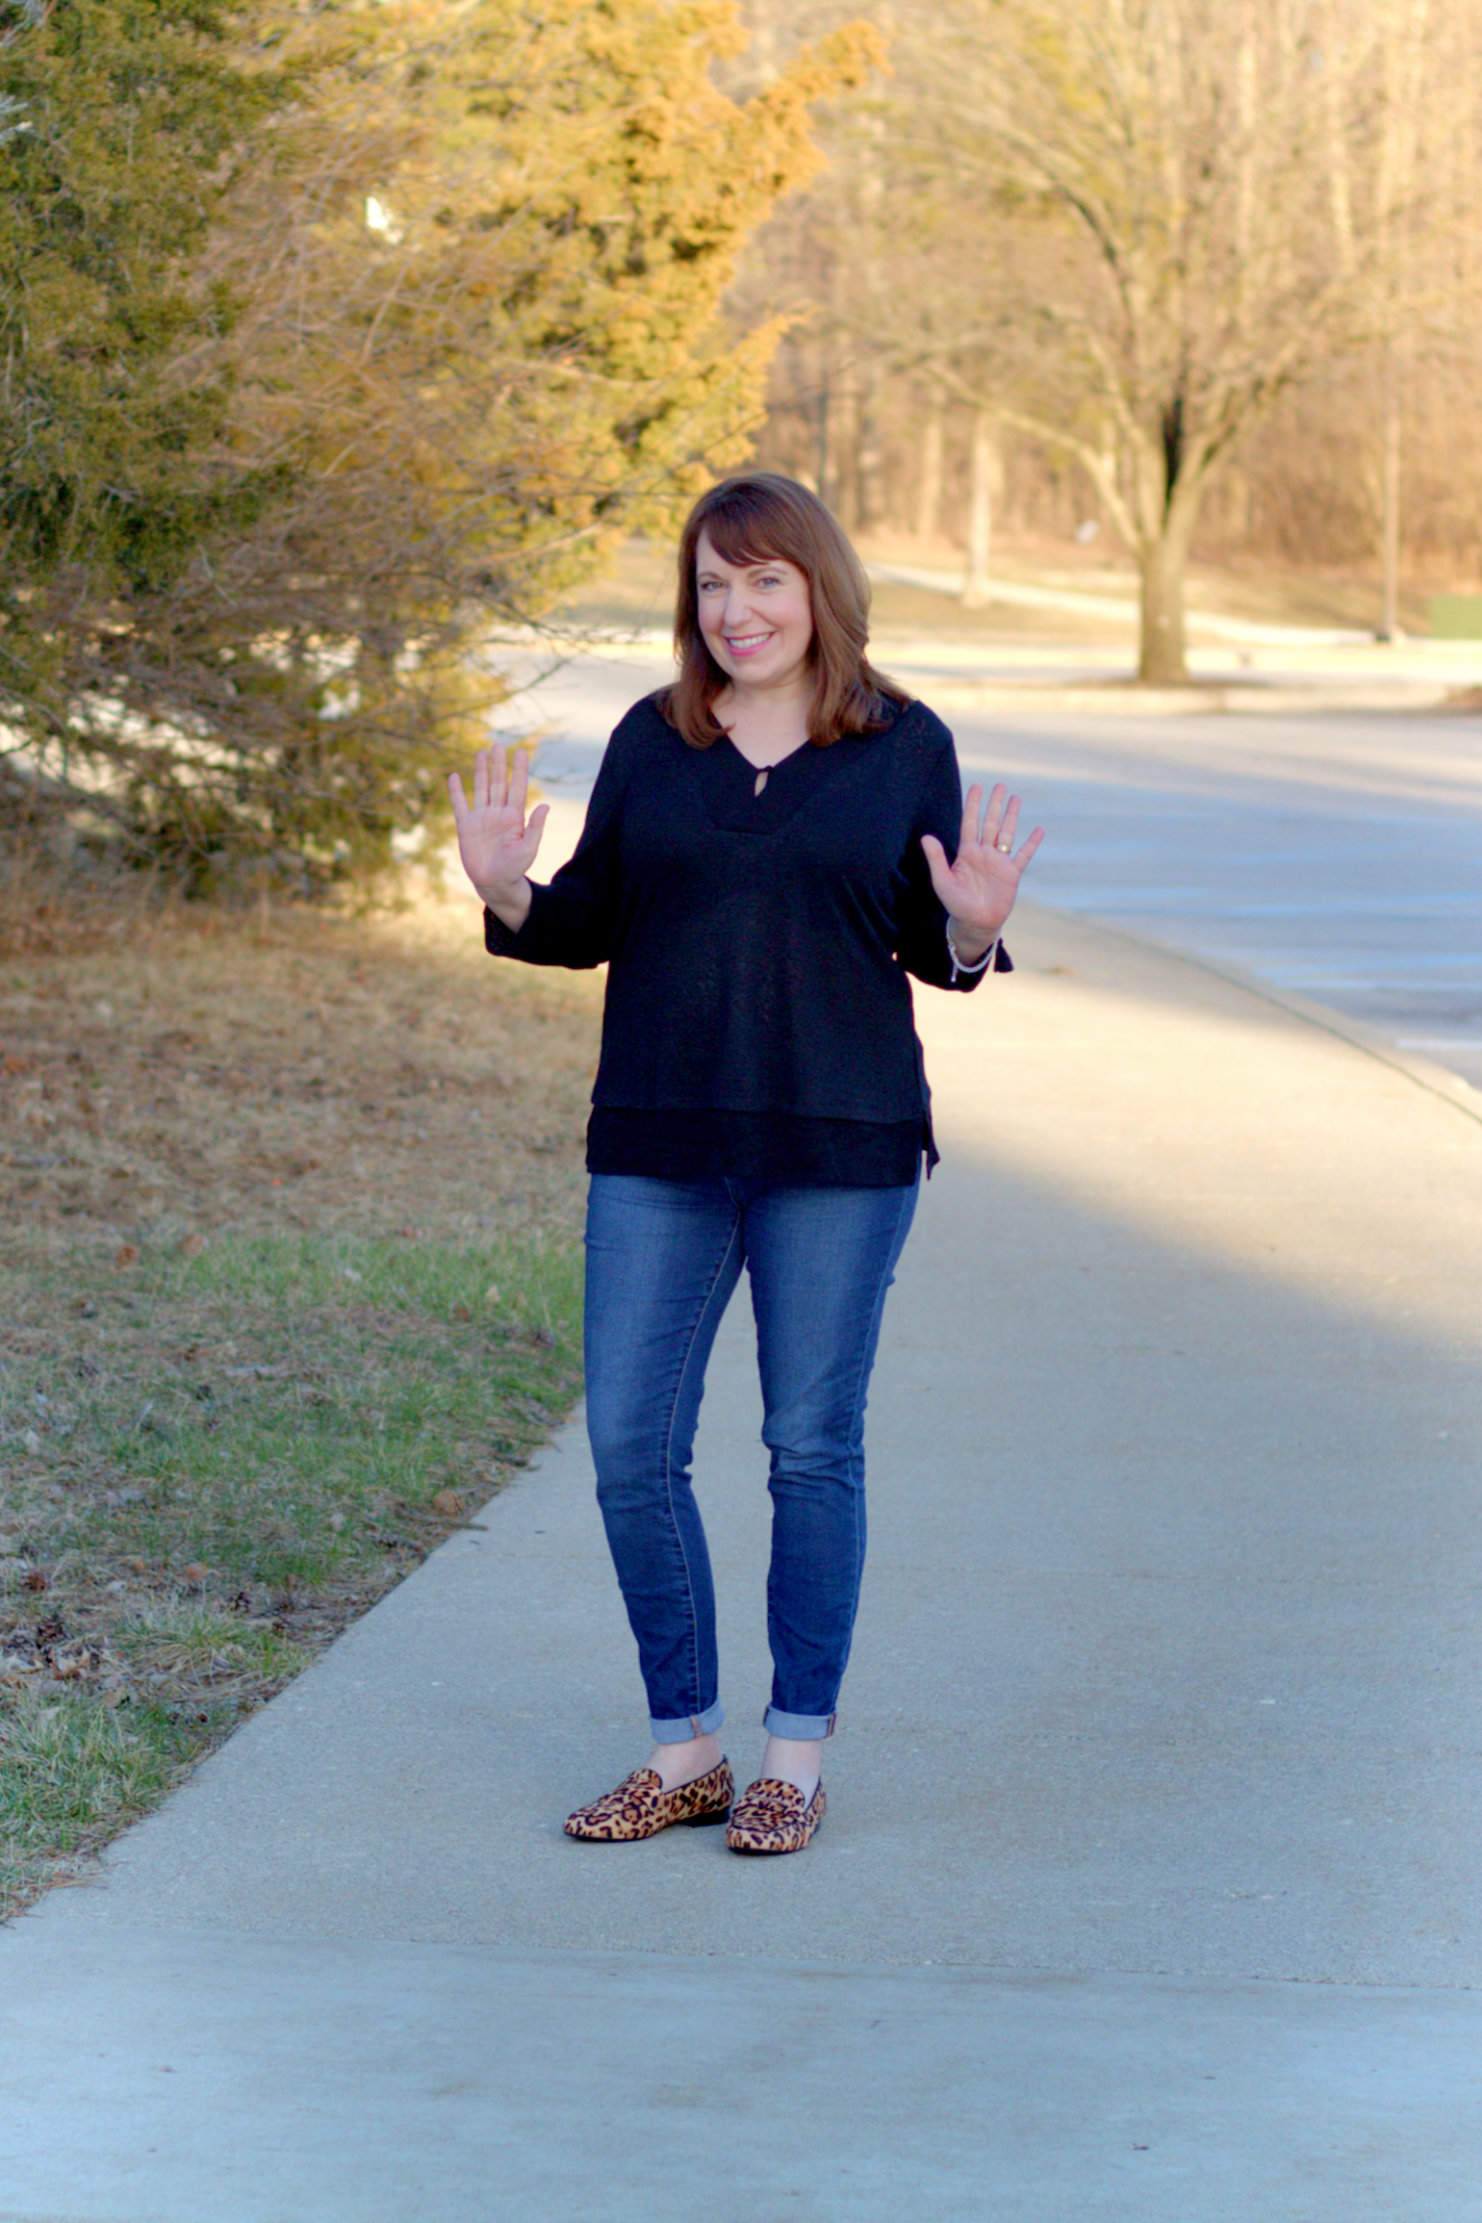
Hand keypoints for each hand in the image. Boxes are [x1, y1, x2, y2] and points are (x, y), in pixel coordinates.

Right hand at [447, 746, 548, 926]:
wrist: (494, 883)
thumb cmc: (514, 868)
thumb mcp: (528, 848)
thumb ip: (535, 827)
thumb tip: (546, 806)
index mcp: (514, 817)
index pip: (517, 787)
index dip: (519, 770)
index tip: (521, 752)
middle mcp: (497, 813)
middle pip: (498, 783)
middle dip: (499, 765)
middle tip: (498, 745)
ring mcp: (481, 818)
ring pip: (481, 789)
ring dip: (481, 771)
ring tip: (482, 753)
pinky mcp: (466, 827)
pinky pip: (460, 805)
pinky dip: (456, 792)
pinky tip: (454, 777)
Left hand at [921, 782, 1043, 956]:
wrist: (975, 923)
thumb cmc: (956, 904)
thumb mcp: (942, 881)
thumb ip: (936, 858)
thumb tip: (926, 837)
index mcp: (967, 852)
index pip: (970, 823)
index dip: (973, 805)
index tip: (977, 786)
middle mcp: (984, 853)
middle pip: (990, 823)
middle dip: (994, 804)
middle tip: (1000, 785)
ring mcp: (999, 862)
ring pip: (1006, 833)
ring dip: (1011, 816)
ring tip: (1015, 798)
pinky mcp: (1012, 874)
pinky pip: (1024, 855)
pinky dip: (1032, 843)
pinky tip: (1039, 830)